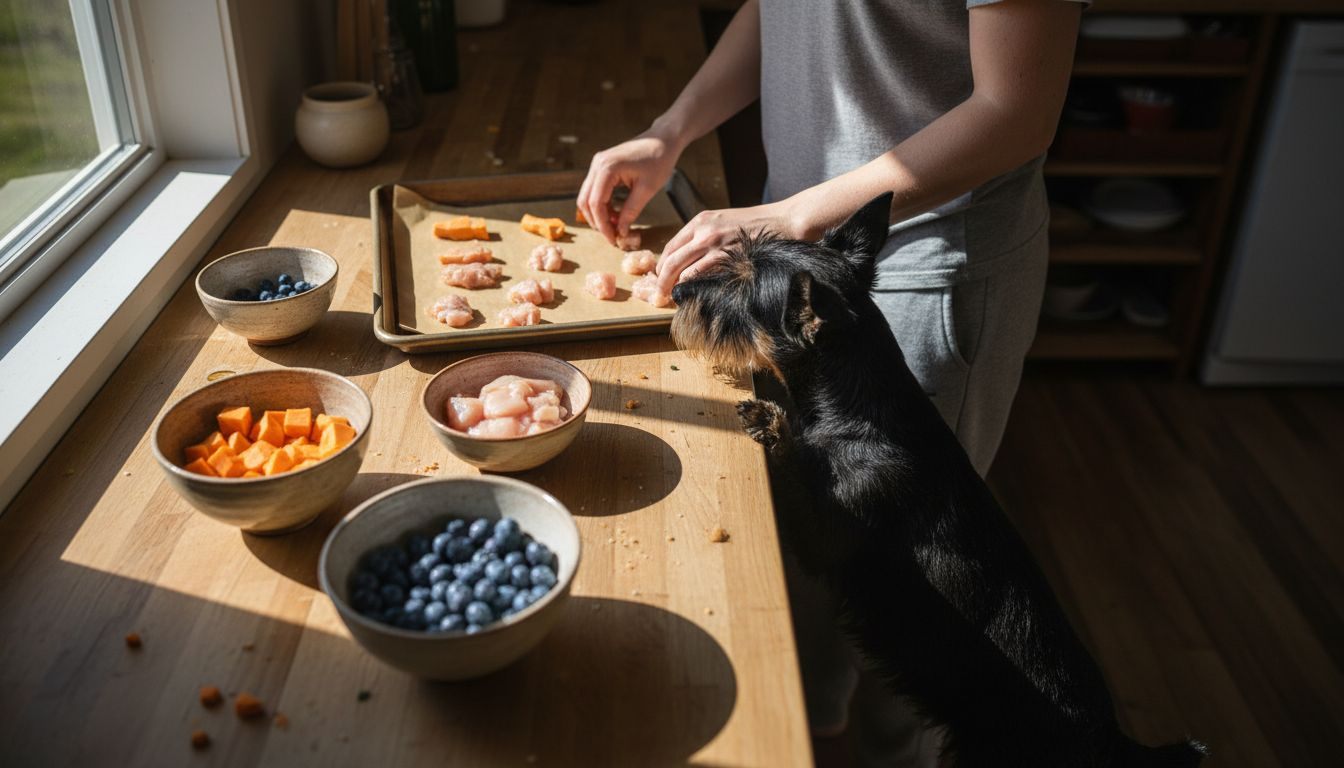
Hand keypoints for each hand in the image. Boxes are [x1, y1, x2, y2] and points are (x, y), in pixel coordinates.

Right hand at [577, 129, 681, 244]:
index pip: (595, 203)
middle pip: (585, 201)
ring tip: (615, 226)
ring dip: (598, 214)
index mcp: (607, 168)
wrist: (663, 139)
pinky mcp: (602, 166)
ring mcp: (598, 164)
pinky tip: (615, 214)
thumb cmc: (659, 160)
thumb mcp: (647, 190)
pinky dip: (602, 205)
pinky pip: (595, 190)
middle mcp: (597, 164)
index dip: (602, 225)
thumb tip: (621, 231)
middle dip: (596, 222)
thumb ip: (631, 211)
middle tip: (612, 236)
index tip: (613, 239)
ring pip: (587, 196)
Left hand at [654, 201, 802, 296]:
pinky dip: (693, 288)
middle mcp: (703, 231)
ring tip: (675, 298)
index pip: (670, 246)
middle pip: (670, 261)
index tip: (661, 277)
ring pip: (682, 272)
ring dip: (675, 288)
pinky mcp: (726, 257)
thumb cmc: (756, 224)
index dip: (662, 265)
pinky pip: (700, 277)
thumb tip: (689, 258)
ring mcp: (714, 244)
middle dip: (661, 281)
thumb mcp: (724, 221)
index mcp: (700, 221)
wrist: (782, 220)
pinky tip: (693, 295)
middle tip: (660, 294)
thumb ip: (705, 235)